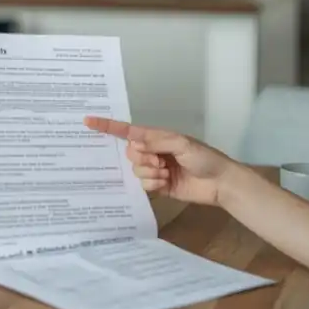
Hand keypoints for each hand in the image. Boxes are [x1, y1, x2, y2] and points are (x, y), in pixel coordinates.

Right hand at [84, 116, 237, 206]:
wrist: (220, 183)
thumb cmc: (204, 158)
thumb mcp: (182, 144)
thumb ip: (157, 142)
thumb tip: (135, 145)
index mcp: (156, 137)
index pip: (128, 131)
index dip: (108, 127)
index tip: (88, 122)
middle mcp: (152, 152)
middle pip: (130, 154)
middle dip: (142, 158)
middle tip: (161, 162)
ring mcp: (154, 170)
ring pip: (136, 170)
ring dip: (150, 173)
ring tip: (167, 174)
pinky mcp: (158, 186)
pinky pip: (143, 185)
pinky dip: (153, 184)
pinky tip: (166, 184)